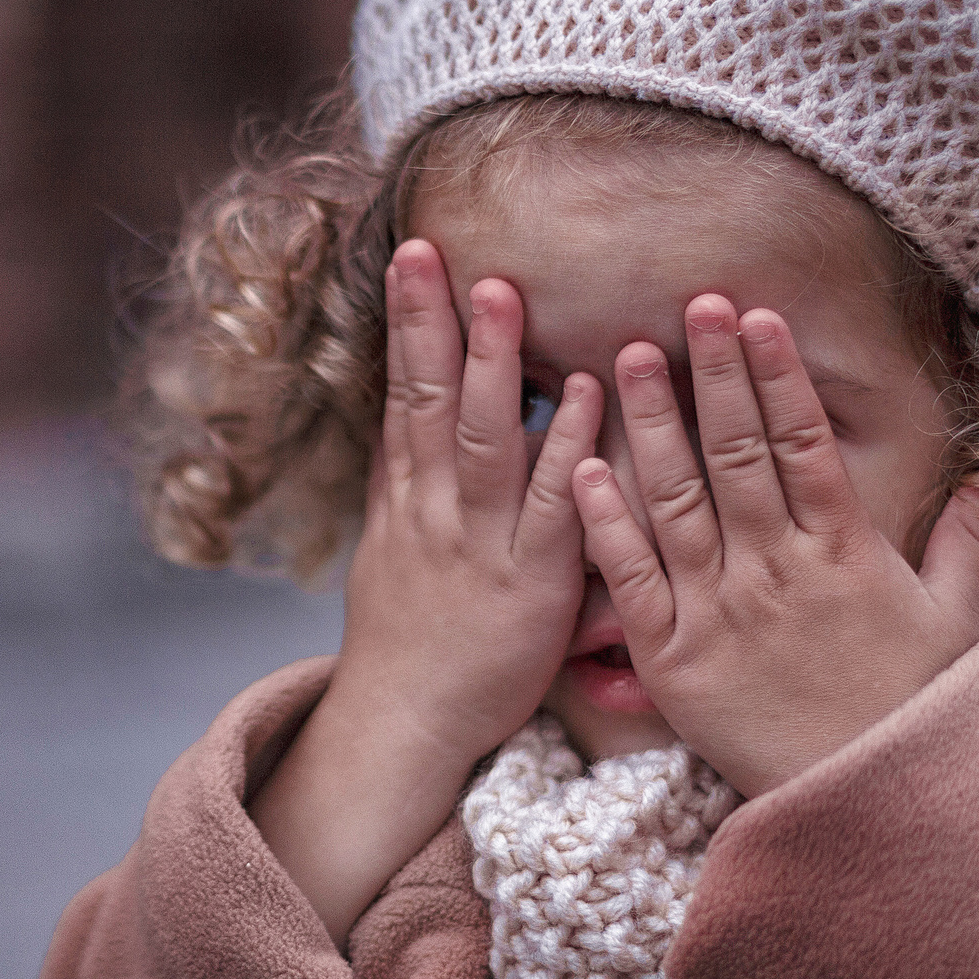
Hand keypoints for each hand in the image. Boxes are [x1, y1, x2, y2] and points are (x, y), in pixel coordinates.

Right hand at [249, 239, 601, 944]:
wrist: (409, 724)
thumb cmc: (412, 639)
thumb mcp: (393, 552)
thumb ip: (409, 483)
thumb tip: (410, 419)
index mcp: (406, 499)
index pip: (403, 393)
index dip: (409, 324)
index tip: (414, 255)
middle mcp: (435, 512)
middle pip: (430, 402)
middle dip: (434, 324)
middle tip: (440, 254)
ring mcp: (482, 546)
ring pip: (483, 442)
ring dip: (493, 366)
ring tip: (502, 295)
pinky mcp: (533, 584)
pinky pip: (555, 506)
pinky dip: (568, 446)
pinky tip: (584, 393)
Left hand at [571, 295, 978, 799]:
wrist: (867, 804)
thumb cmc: (911, 708)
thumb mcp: (955, 617)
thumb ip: (968, 535)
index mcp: (845, 551)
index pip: (805, 442)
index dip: (778, 375)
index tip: (757, 316)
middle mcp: (778, 571)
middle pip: (737, 453)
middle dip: (711, 373)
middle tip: (687, 303)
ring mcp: (720, 613)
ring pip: (676, 500)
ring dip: (649, 424)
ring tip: (623, 356)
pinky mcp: (672, 661)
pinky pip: (630, 580)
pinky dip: (605, 523)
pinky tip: (582, 465)